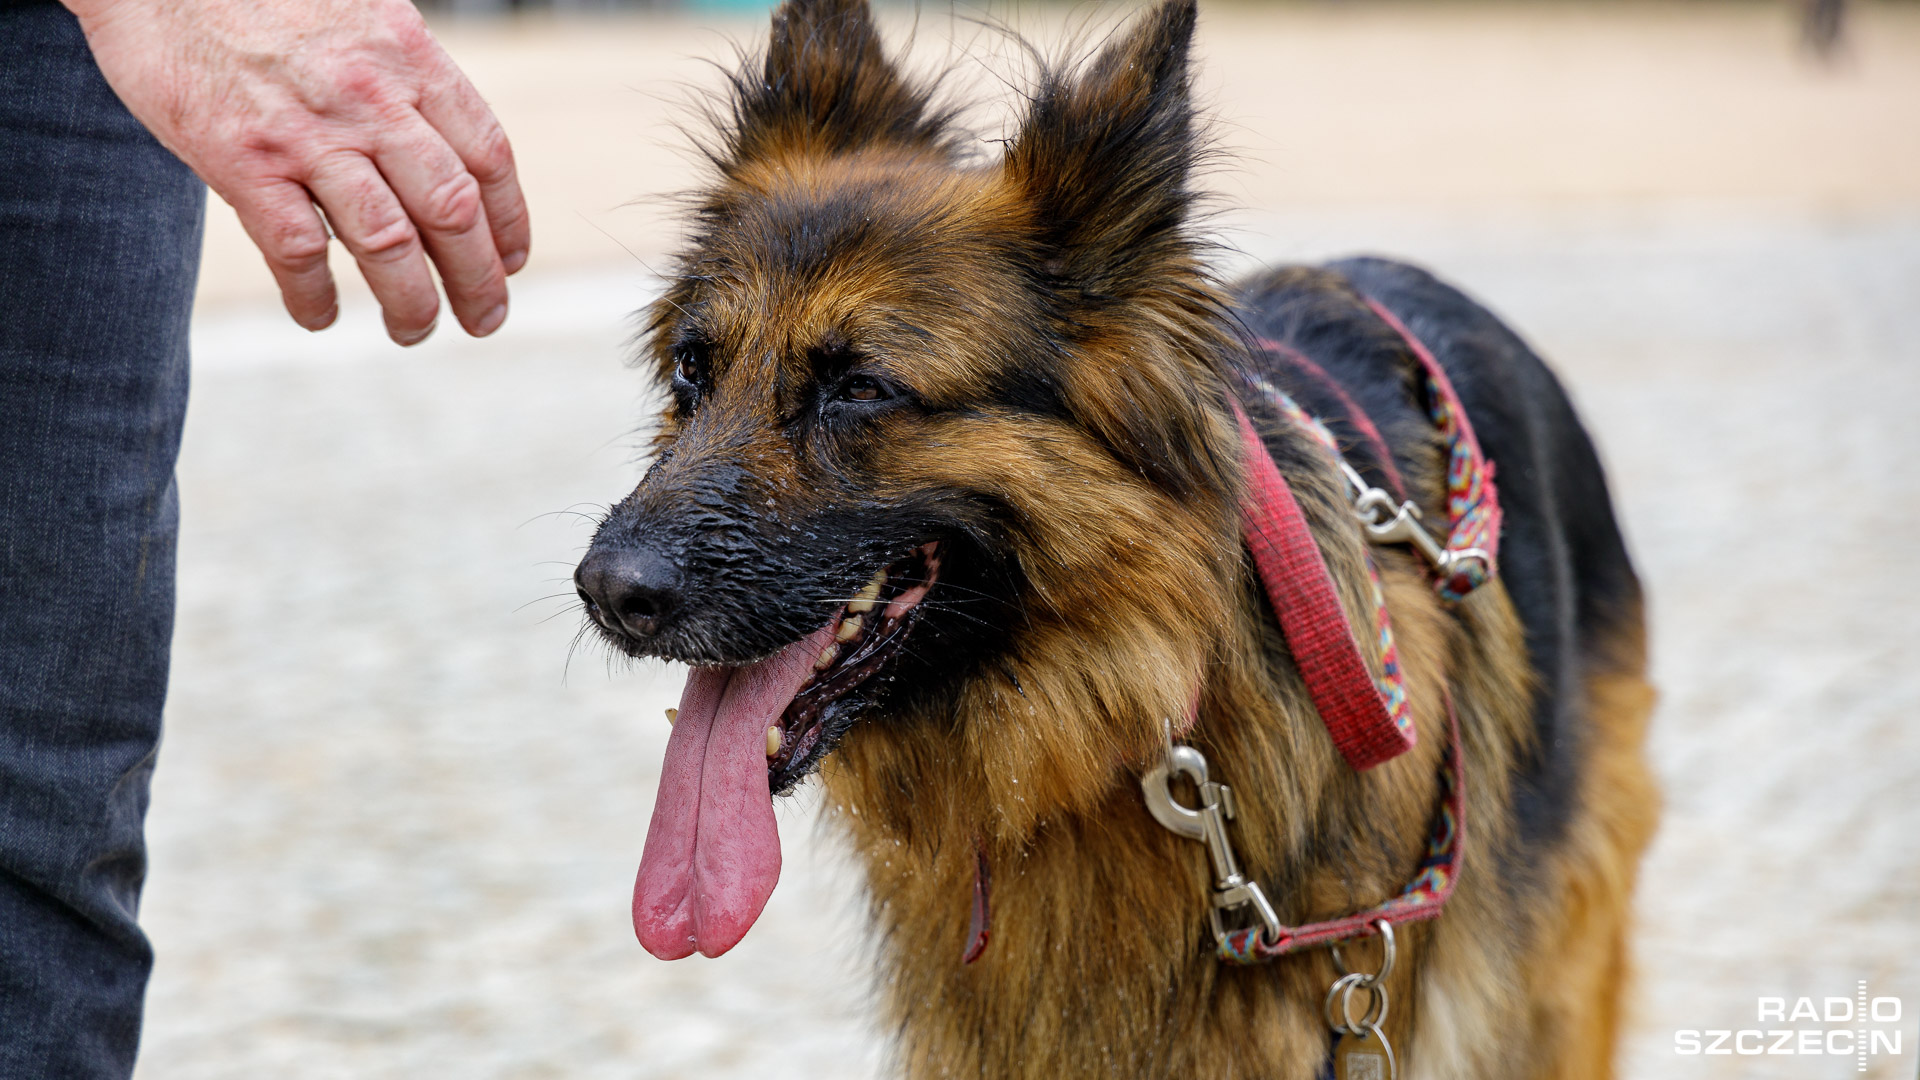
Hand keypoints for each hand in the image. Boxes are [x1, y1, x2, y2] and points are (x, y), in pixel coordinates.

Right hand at [63, 0, 529, 343]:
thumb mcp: (364, 17)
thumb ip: (405, 80)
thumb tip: (444, 154)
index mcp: (410, 60)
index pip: (487, 157)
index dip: (508, 221)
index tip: (509, 262)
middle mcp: (371, 99)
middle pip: (452, 210)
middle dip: (478, 280)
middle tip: (484, 320)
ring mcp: (308, 133)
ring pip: (387, 242)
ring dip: (412, 302)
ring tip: (415, 330)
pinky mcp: (242, 159)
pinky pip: (296, 250)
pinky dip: (314, 296)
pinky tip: (320, 316)